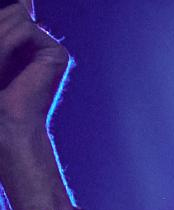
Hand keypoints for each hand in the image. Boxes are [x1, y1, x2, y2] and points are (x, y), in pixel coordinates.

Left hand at [0, 7, 66, 153]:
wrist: (6, 125)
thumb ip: (4, 27)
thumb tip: (23, 6)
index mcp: (21, 47)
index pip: (16, 13)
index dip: (21, 7)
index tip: (23, 8)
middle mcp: (38, 45)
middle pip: (11, 12)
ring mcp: (49, 49)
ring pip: (16, 17)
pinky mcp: (59, 55)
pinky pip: (26, 28)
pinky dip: (9, 42)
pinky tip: (9, 65)